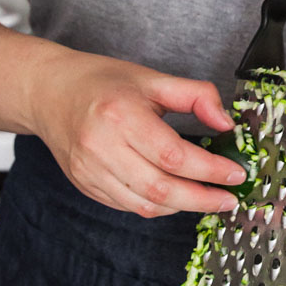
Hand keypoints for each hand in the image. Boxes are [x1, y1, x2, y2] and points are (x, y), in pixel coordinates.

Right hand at [34, 52, 246, 217]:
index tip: (236, 173)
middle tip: (229, 198)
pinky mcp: (86, 185)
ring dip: (182, 207)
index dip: (210, 170)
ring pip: (146, 205)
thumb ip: (196, 96)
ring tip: (208, 199)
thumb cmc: (101, 83)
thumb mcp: (152, 79)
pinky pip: (129, 206)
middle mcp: (102, 147)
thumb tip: (226, 124)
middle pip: (161, 188)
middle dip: (202, 199)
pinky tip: (177, 197)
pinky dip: (158, 206)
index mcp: (120, 116)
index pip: (174, 155)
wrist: (49, 93)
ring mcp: (90, 171)